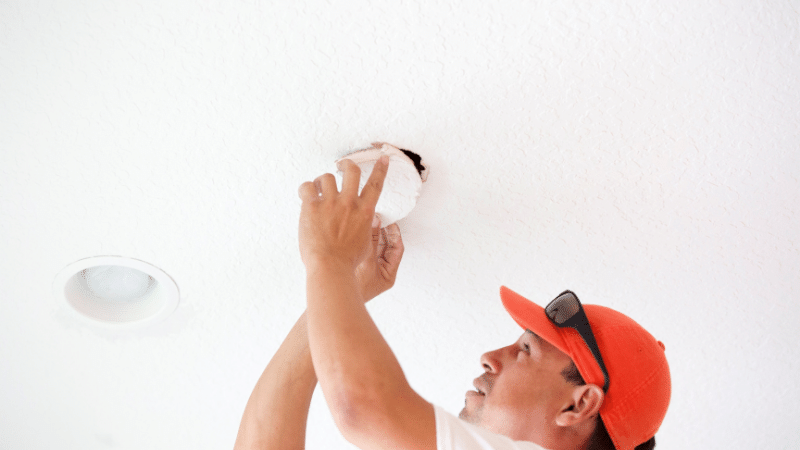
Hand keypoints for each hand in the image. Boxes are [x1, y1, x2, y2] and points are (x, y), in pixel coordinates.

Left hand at [298, 155, 389, 270]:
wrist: (330, 267)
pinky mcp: (312, 207)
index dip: (381, 169)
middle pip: (352, 170)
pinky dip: (306, 189)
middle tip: (341, 166)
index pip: (376, 184)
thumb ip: (365, 228)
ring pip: (327, 177)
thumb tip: (367, 224)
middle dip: (346, 165)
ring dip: (322, 181)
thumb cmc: (347, 261)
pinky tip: (305, 196)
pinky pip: (307, 187)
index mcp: (365, 212)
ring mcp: (330, 203)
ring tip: (318, 190)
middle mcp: (349, 203)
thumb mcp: (365, 243)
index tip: (382, 158)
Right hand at [356, 217, 403, 301]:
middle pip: (386, 247)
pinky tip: (360, 231)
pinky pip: (365, 250)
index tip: (391, 222)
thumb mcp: (367, 260)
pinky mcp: (358, 266)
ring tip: (369, 223)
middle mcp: (380, 272)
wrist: (335, 296)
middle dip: (383, 233)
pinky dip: (364, 241)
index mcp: (388, 275)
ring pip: (374, 248)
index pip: (397, 250)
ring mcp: (369, 270)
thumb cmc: (355, 286)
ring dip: (373, 236)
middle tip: (379, 219)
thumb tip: (377, 222)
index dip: (395, 235)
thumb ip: (372, 240)